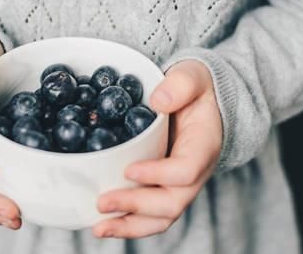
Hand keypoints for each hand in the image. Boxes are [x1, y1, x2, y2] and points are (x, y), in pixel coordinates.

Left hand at [93, 60, 221, 237]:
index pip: (186, 170)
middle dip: (136, 206)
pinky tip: (103, 223)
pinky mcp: (164, 188)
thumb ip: (181, 84)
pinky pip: (150, 214)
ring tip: (99, 227)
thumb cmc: (196, 88)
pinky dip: (128, 223)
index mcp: (203, 145)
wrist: (201, 102)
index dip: (159, 175)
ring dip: (130, 226)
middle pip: (172, 202)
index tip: (129, 170)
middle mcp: (195, 172)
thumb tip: (158, 100)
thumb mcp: (193, 76)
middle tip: (102, 202)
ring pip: (161, 217)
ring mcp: (180, 185)